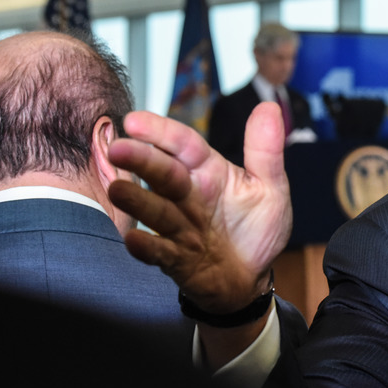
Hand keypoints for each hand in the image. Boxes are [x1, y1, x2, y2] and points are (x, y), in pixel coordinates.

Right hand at [107, 102, 290, 312]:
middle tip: (118, 149)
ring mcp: (179, 227)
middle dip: (141, 160)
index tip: (135, 120)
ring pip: (155, 210)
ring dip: (137, 200)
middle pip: (163, 173)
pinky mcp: (176, 259)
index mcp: (209, 172)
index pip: (184, 145)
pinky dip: (147, 246)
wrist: (249, 280)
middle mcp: (188, 196)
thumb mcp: (270, 187)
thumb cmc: (255, 229)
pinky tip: (134, 239)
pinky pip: (159, 252)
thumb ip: (265, 151)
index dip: (162, 132)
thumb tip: (268, 107)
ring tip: (118, 189)